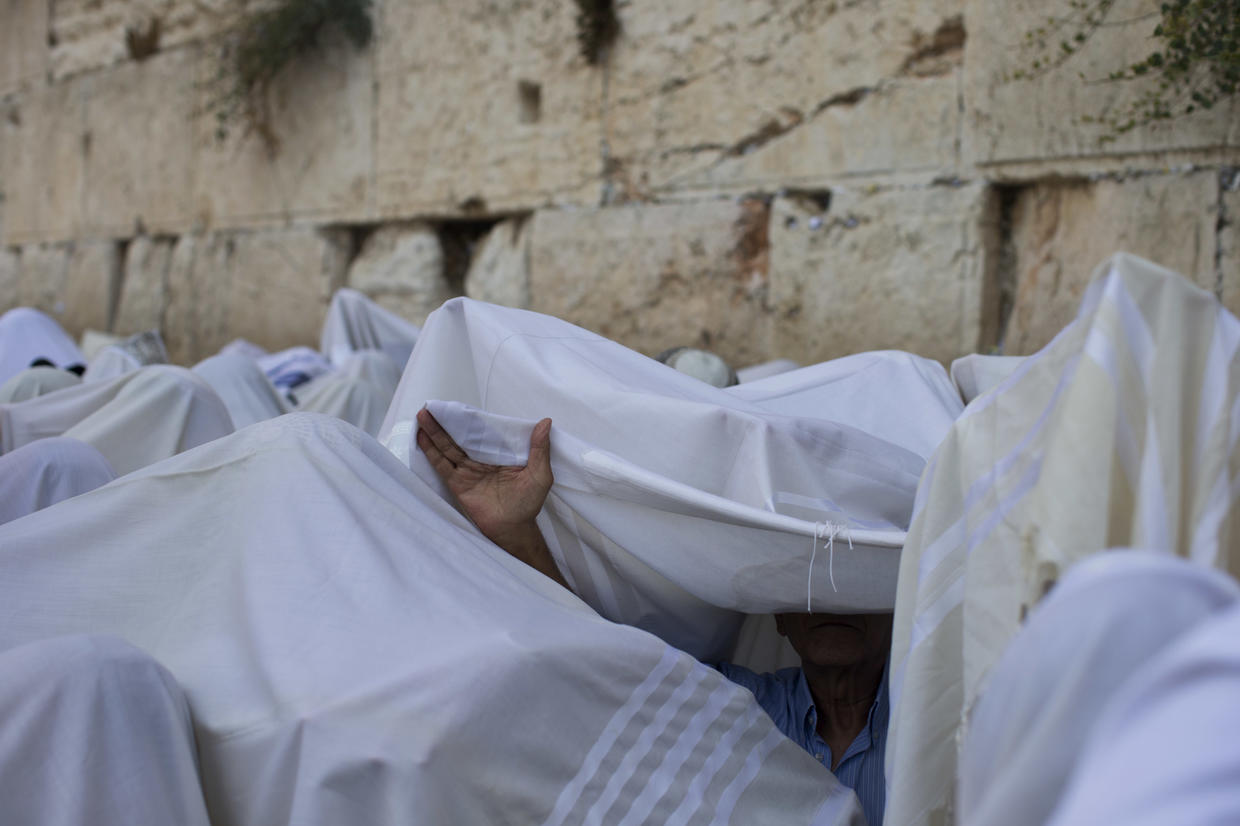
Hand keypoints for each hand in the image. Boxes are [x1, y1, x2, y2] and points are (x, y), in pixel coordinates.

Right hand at [415, 407, 553, 550]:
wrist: (513, 528)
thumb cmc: (529, 502)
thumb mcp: (540, 474)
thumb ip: (539, 449)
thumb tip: (545, 422)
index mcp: (500, 453)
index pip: (485, 431)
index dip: (472, 418)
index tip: (460, 405)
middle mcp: (481, 458)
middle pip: (461, 436)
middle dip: (447, 421)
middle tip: (433, 405)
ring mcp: (468, 470)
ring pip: (448, 447)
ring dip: (435, 431)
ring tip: (422, 415)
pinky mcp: (457, 483)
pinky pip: (442, 465)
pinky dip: (431, 451)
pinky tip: (422, 437)